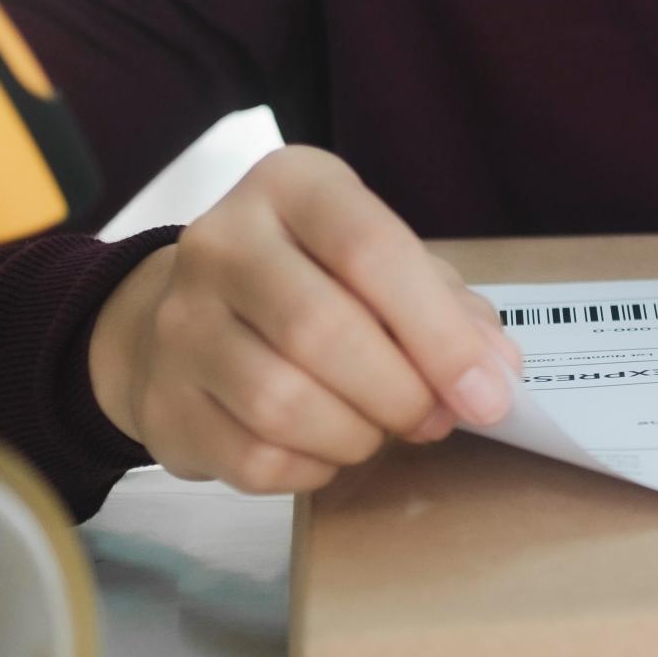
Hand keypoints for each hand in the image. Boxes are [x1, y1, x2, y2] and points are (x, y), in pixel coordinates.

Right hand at [86, 146, 518, 494]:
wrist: (182, 318)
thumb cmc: (313, 285)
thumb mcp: (387, 268)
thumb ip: (449, 309)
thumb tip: (495, 371)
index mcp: (291, 188)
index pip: (369, 249)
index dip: (439, 333)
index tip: (489, 396)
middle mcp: (221, 243)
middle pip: (320, 330)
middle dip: (400, 393)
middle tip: (434, 418)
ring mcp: (178, 323)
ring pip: (282, 403)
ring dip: (357, 435)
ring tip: (379, 429)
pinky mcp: (161, 401)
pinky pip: (254, 458)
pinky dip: (313, 468)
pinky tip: (326, 447)